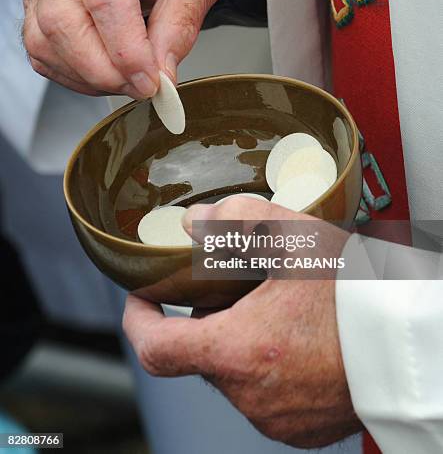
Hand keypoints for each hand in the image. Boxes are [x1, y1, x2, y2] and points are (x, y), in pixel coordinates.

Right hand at [22, 0, 230, 97]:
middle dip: (102, 71)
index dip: (126, 51)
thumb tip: (160, 76)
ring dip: (86, 75)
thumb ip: (179, 29)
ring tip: (128, 78)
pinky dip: (71, 70)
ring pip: (43, 38)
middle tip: (142, 86)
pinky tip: (104, 71)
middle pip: (61, 21)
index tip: (151, 80)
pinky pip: (40, 44)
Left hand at [123, 197, 361, 447]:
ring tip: (272, 312)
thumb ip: (235, 218)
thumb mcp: (294, 238)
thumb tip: (195, 222)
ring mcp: (276, 418)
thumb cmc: (356, 294)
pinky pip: (264, 396)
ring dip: (240, 344)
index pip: (154, 348)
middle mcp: (251, 394)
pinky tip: (294, 341)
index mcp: (239, 350)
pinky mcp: (301, 430)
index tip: (142, 299)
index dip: (138, 320)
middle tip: (231, 289)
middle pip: (200, 356)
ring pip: (234, 376)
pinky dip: (267, 368)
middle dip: (206, 322)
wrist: (409, 343)